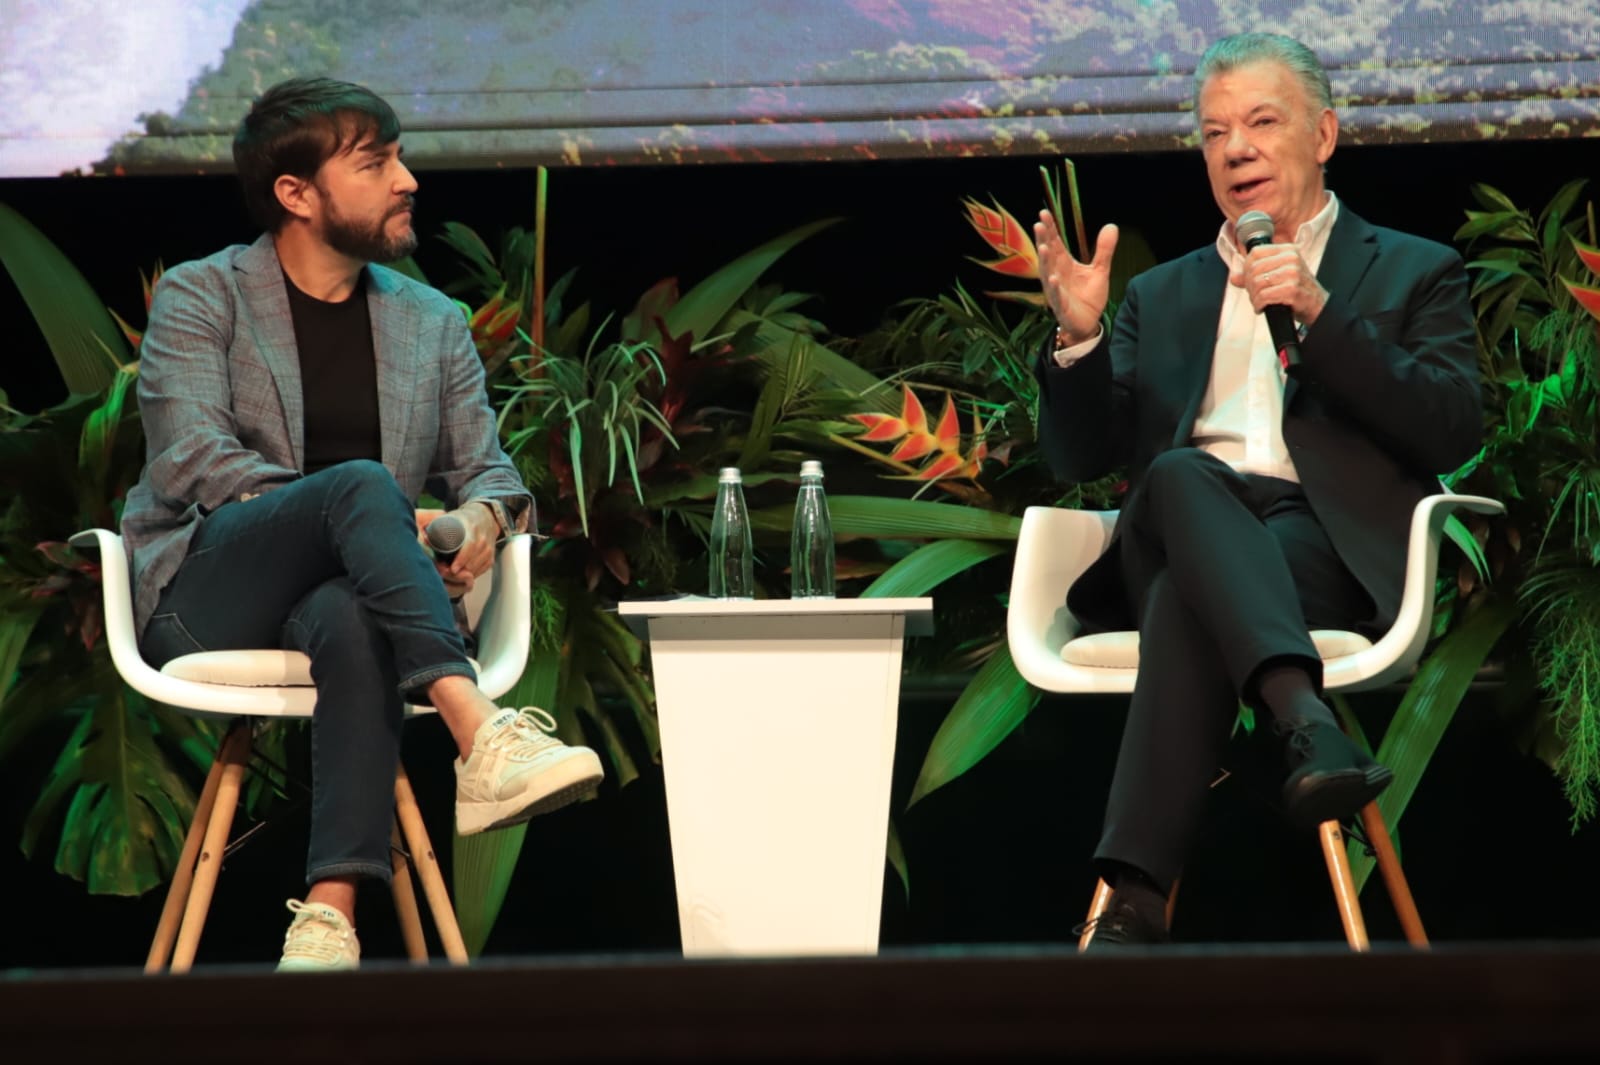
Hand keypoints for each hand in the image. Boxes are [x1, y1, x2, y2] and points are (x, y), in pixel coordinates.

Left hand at [416, 504, 497, 593]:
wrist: (485, 518)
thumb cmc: (463, 519)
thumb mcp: (450, 517)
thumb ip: (436, 524)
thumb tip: (422, 536)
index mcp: (472, 528)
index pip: (470, 546)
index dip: (461, 559)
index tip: (452, 569)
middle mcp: (483, 540)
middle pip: (472, 562)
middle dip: (458, 572)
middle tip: (443, 575)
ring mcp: (488, 550)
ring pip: (475, 569)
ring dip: (462, 576)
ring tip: (448, 576)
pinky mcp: (490, 559)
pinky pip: (480, 572)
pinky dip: (469, 576)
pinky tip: (459, 575)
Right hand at [1033, 212, 1118, 345]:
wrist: (1088, 323)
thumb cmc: (1088, 297)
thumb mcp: (1100, 270)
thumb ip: (1104, 249)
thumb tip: (1111, 226)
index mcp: (1064, 264)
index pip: (1055, 242)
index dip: (1050, 228)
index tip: (1044, 213)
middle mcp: (1056, 274)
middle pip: (1048, 254)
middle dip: (1043, 240)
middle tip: (1038, 223)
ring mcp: (1057, 290)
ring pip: (1047, 273)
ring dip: (1044, 261)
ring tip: (1043, 247)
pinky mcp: (1062, 306)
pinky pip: (1056, 296)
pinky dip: (1054, 287)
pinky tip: (1052, 278)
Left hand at [1229, 243, 1327, 327]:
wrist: (1318, 305)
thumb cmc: (1298, 290)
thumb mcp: (1279, 276)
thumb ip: (1255, 274)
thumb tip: (1234, 277)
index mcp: (1288, 250)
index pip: (1255, 253)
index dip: (1246, 268)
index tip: (1249, 280)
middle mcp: (1291, 259)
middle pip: (1254, 269)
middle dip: (1249, 286)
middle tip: (1255, 295)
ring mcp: (1293, 274)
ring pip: (1257, 283)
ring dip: (1254, 297)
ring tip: (1259, 302)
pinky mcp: (1292, 290)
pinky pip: (1264, 296)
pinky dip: (1259, 305)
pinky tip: (1263, 307)